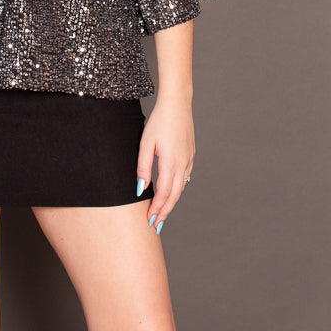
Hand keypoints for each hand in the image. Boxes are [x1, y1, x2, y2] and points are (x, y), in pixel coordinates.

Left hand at [136, 96, 194, 232]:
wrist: (177, 104)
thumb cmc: (159, 121)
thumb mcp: (145, 143)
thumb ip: (143, 167)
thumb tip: (139, 189)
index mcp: (171, 163)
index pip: (164, 193)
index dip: (157, 209)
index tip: (150, 221)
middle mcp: (183, 164)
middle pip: (174, 195)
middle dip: (165, 212)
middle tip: (156, 225)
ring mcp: (189, 160)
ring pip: (181, 188)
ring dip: (171, 202)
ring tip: (162, 213)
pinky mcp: (190, 155)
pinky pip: (185, 177)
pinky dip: (177, 189)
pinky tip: (172, 192)